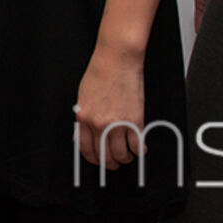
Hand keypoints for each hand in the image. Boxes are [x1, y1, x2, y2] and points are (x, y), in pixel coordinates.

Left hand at [74, 47, 146, 169]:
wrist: (117, 59)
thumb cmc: (100, 72)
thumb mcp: (83, 95)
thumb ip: (83, 116)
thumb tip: (81, 133)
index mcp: (83, 117)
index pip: (85, 149)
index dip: (93, 159)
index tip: (98, 160)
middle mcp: (99, 123)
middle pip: (104, 155)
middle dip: (110, 163)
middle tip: (115, 161)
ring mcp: (117, 124)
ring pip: (121, 155)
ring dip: (125, 159)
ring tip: (128, 155)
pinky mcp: (135, 121)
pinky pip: (137, 146)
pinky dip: (139, 151)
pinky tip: (140, 148)